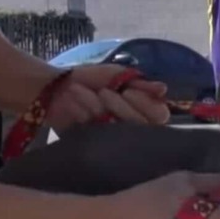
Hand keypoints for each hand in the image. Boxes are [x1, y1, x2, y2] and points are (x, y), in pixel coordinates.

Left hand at [46, 64, 170, 130]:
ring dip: (98, 107)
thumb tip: (163, 89)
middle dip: (120, 106)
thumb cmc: (91, 79)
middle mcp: (132, 126)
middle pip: (140, 126)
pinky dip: (85, 114)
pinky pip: (97, 133)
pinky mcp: (95, 143)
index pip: (159, 115)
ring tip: (80, 92)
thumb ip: (141, 83)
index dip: (146, 105)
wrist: (55, 87)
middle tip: (103, 92)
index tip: (128, 90)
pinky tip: (75, 103)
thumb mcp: (118, 75)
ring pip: (118, 129)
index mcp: (142, 108)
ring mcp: (114, 137)